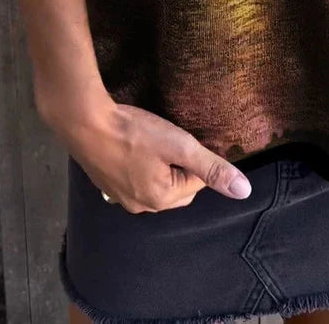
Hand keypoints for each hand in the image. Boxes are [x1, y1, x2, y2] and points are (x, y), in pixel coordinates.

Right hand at [42, 92, 252, 212]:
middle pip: (177, 187)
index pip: (197, 182)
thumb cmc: (133, 133)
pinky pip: (135, 178)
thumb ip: (212, 167)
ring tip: (154, 141)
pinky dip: (140, 165)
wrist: (84, 122)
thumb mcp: (179, 145)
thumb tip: (244, 191)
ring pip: (156, 182)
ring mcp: (119, 196)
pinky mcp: (105, 183)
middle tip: (170, 139)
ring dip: (161, 165)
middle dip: (180, 165)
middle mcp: (140, 206)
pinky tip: (134, 145)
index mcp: (161, 200)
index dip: (195, 157)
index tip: (183, 138)